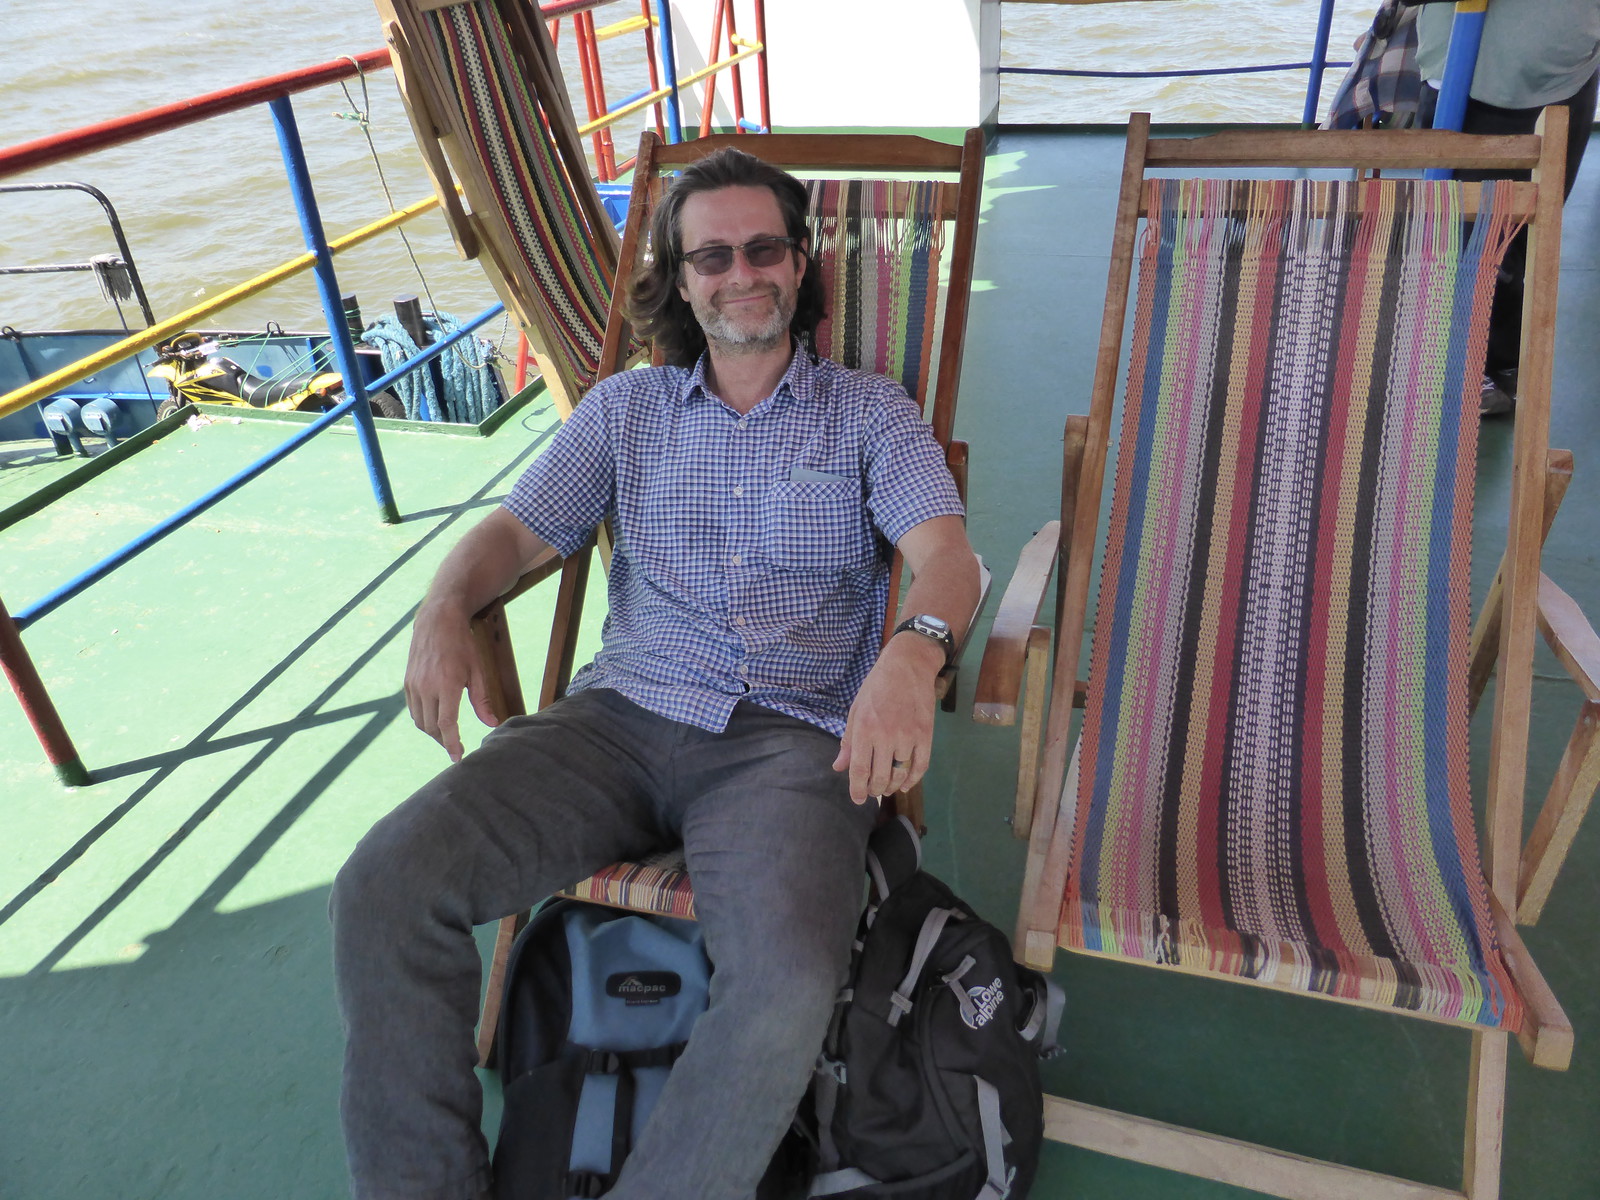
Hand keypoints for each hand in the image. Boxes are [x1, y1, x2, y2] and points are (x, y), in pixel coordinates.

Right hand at [403, 598, 499, 761]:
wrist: (437, 620)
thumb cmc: (462, 644)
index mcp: (446, 684)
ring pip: (420, 721)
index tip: (458, 757)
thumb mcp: (478, 670)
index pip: (446, 724)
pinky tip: (434, 720)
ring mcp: (413, 684)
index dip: (452, 743)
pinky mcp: (407, 682)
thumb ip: (482, 700)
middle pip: (431, 727)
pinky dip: (423, 719)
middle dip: (443, 741)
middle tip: (455, 747)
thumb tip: (491, 724)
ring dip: (432, 732)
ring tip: (446, 736)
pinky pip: (413, 709)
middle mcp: (426, 686)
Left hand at [832, 632, 944, 802]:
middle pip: (880, 776)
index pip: (860, 770)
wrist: (907, 666)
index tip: (857, 800)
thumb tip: (838, 767)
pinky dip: (913, 779)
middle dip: (874, 790)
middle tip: (872, 792)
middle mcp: (886, 736)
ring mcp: (908, 736)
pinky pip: (921, 766)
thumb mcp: (856, 710)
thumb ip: (848, 741)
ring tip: (886, 788)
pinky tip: (905, 784)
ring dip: (892, 786)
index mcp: (865, 729)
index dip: (857, 790)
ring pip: (900, 774)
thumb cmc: (876, 687)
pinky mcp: (925, 734)